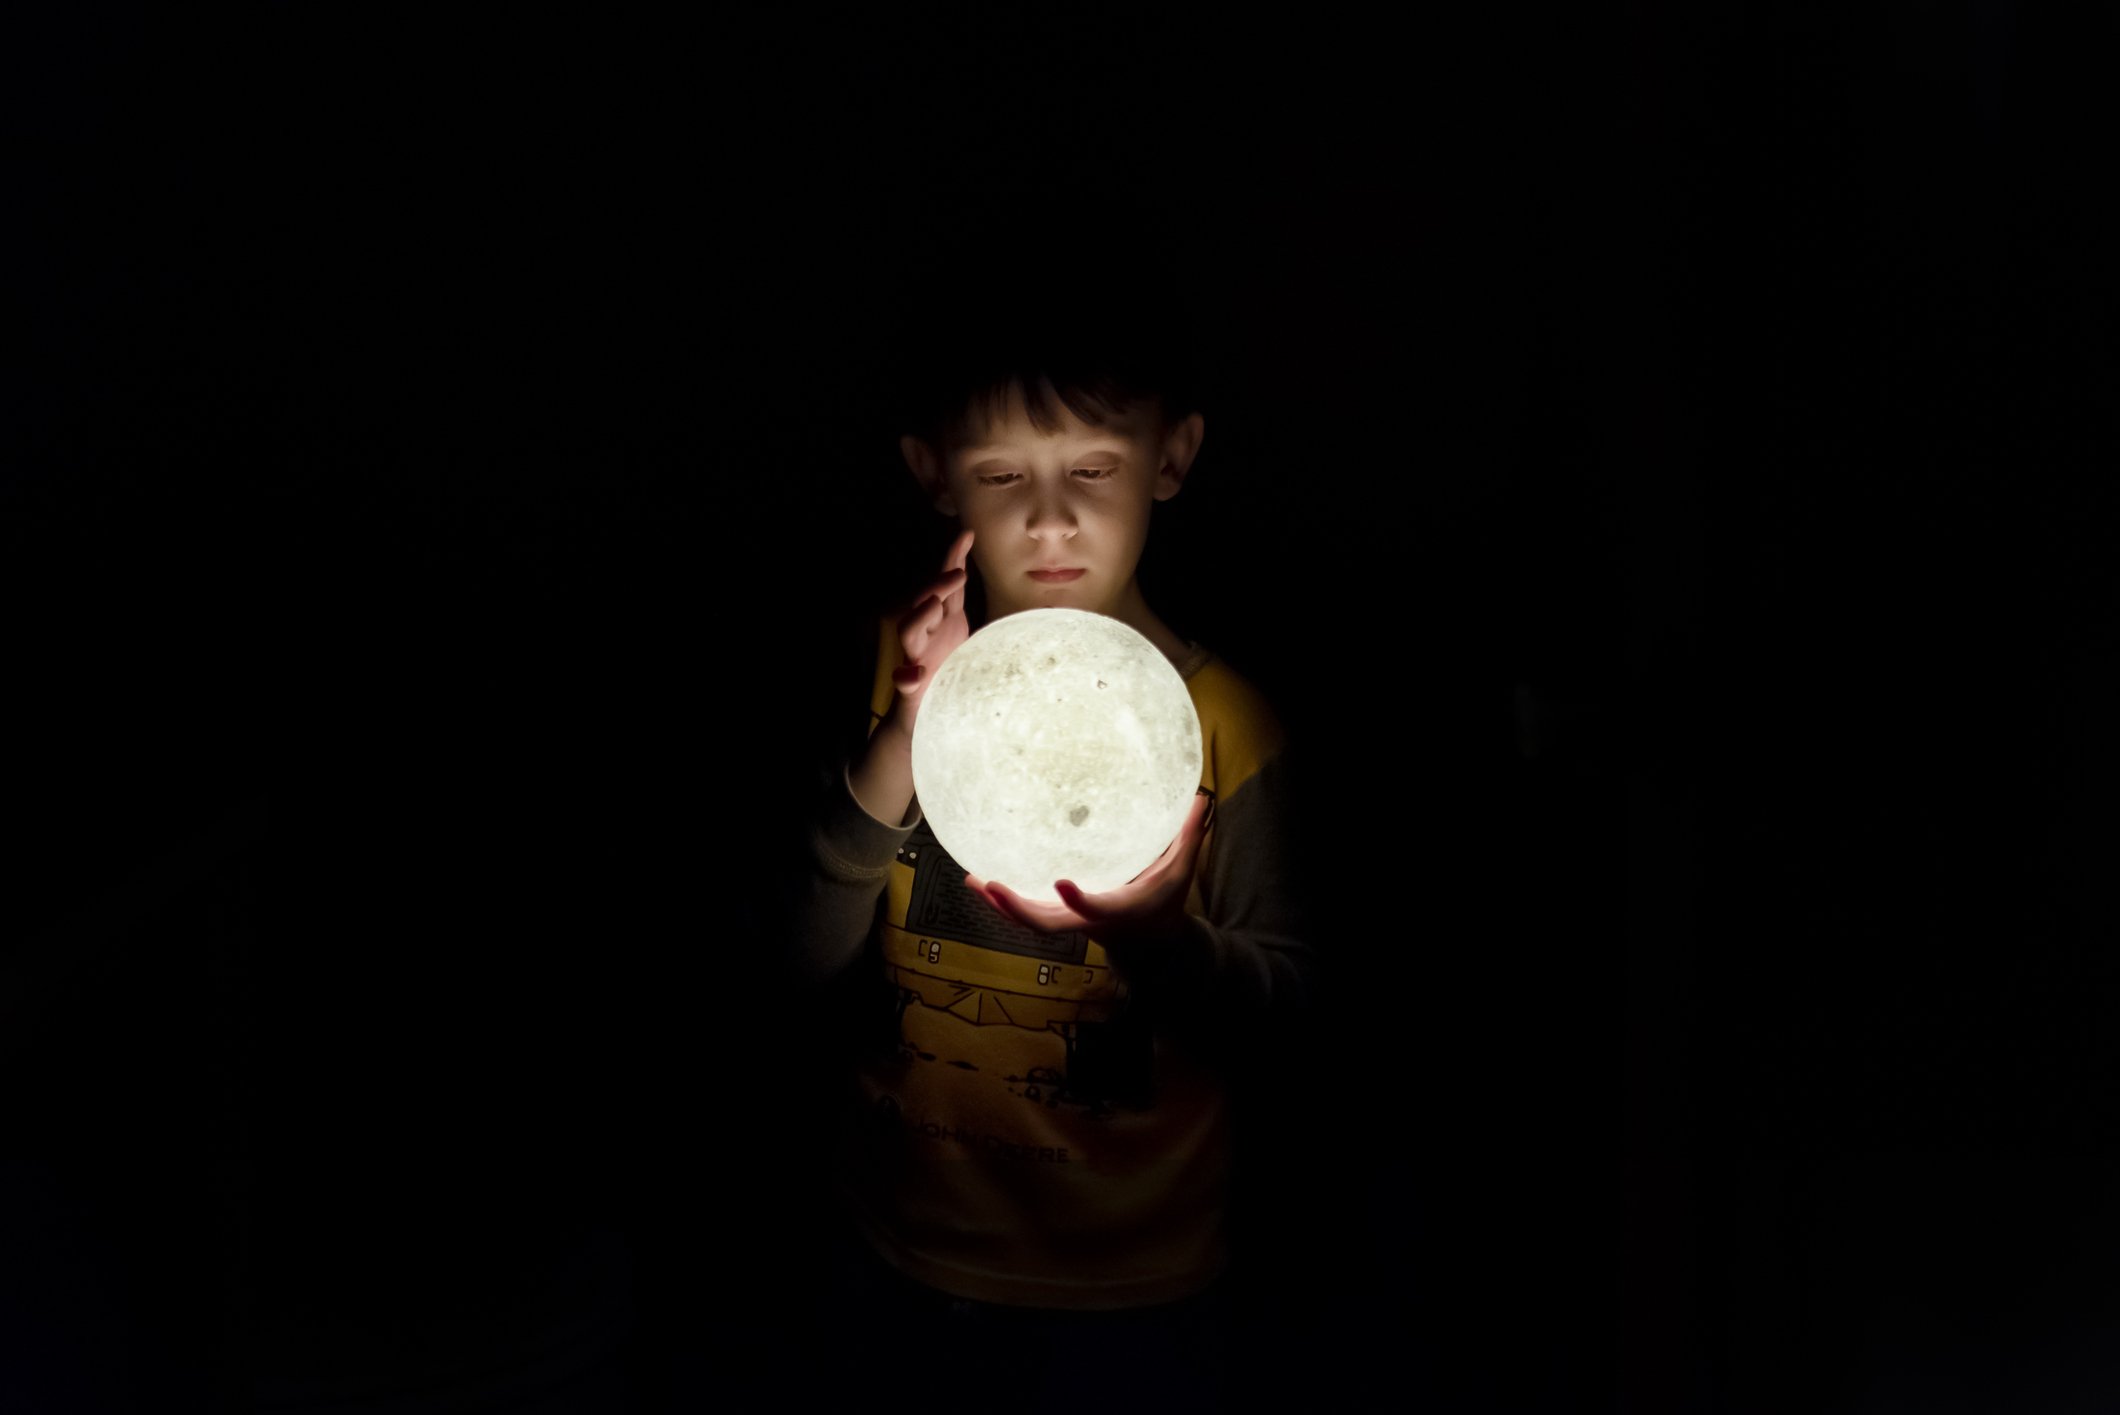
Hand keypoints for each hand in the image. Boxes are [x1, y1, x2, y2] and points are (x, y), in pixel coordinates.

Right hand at [884, 527, 974, 735]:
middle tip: (956, 574)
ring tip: (933, 606)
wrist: (929, 720)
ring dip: (920, 618)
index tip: (967, 536)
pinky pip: (904, 682)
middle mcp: (926, 636)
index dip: (953, 560)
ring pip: (910, 633)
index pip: (946, 586)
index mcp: (942, 623)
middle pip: (926, 602)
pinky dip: (906, 677)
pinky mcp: (910, 690)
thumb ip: (986, 622)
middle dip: (938, 586)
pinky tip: (912, 675)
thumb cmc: (953, 676)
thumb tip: (1014, 601)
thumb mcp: (973, 642)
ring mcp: (915, 660)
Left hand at [967, 791, 1213, 943]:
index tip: (1062, 883)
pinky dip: (1001, 901)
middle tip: (991, 885)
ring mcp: (1068, 923)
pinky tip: (979, 881)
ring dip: (998, 905)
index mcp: (1116, 910)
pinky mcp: (1057, 919)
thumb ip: (1188, 836)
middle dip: (1017, 909)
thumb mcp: (1180, 872)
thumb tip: (1202, 796)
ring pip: (1027, 921)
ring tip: (973, 879)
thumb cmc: (1164, 902)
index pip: (1094, 909)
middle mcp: (1086, 921)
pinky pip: (1024, 914)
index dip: (1077, 901)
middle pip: (1045, 924)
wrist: (1150, 944)